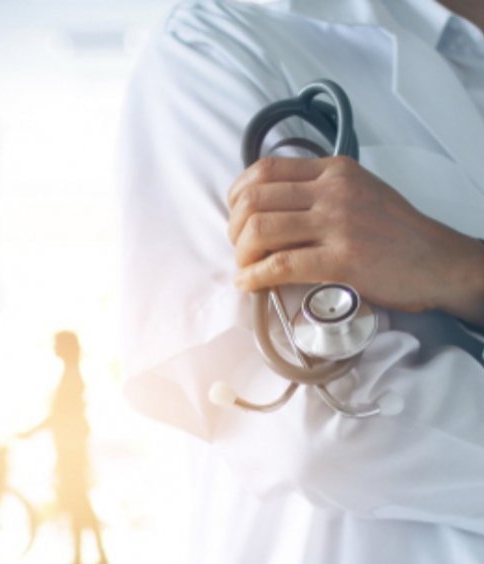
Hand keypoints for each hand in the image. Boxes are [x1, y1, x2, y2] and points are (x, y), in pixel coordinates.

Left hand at [227, 156, 483, 323]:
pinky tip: (249, 284)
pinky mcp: (342, 259)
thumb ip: (318, 190)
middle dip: (234, 228)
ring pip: (261, 230)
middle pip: (254, 200)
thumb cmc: (395, 231)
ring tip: (246, 267)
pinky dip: (255, 277)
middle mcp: (334, 191)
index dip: (237, 195)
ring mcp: (338, 223)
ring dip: (241, 254)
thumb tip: (268, 205)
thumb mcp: (358, 191)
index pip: (265, 169)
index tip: (236, 216)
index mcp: (334, 171)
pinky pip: (281, 265)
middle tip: (239, 248)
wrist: (438, 262)